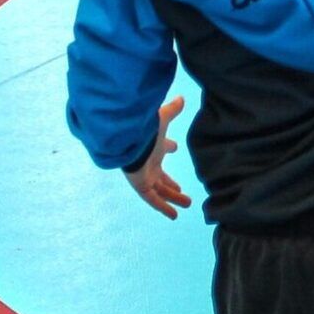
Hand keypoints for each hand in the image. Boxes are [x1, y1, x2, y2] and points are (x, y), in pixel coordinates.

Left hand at [126, 97, 191, 219]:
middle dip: (170, 182)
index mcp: (152, 147)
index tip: (175, 148)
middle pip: (160, 175)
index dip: (168, 148)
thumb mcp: (162, 118)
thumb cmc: (144, 128)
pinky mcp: (141, 186)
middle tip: (179, 188)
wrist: (126, 140)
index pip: (161, 148)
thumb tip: (182, 98)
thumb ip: (172, 110)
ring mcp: (144, 176)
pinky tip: (174, 216)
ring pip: (160, 190)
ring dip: (173, 197)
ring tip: (187, 203)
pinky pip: (153, 200)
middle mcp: (148, 162)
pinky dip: (163, 208)